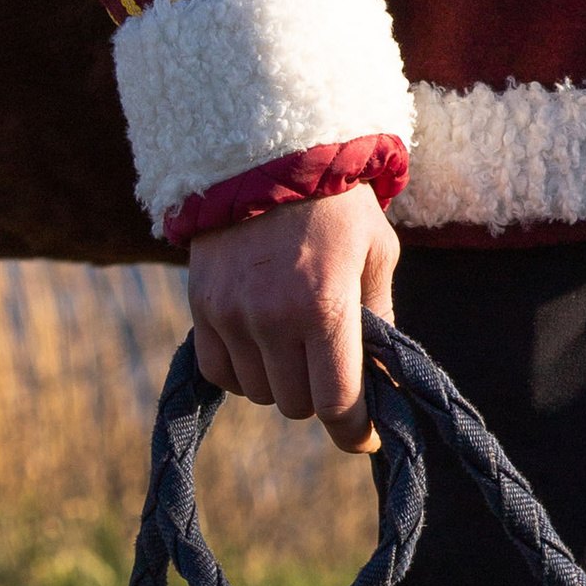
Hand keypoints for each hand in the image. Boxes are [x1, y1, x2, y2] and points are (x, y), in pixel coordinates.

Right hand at [187, 184, 399, 454]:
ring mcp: (231, 315)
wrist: (269, 151)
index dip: (356, 429)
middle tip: (334, 359)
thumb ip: (379, 319)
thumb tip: (384, 382)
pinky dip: (243, 368)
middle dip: (321, 392)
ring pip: (259, 393)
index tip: (368, 434)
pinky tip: (262, 336)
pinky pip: (221, 372)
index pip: (338, 401)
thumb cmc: (338, 203)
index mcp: (326, 303)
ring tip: (298, 334)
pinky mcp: (201, 307)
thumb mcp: (375, 251)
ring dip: (283, 378)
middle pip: (297, 404)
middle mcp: (273, 317)